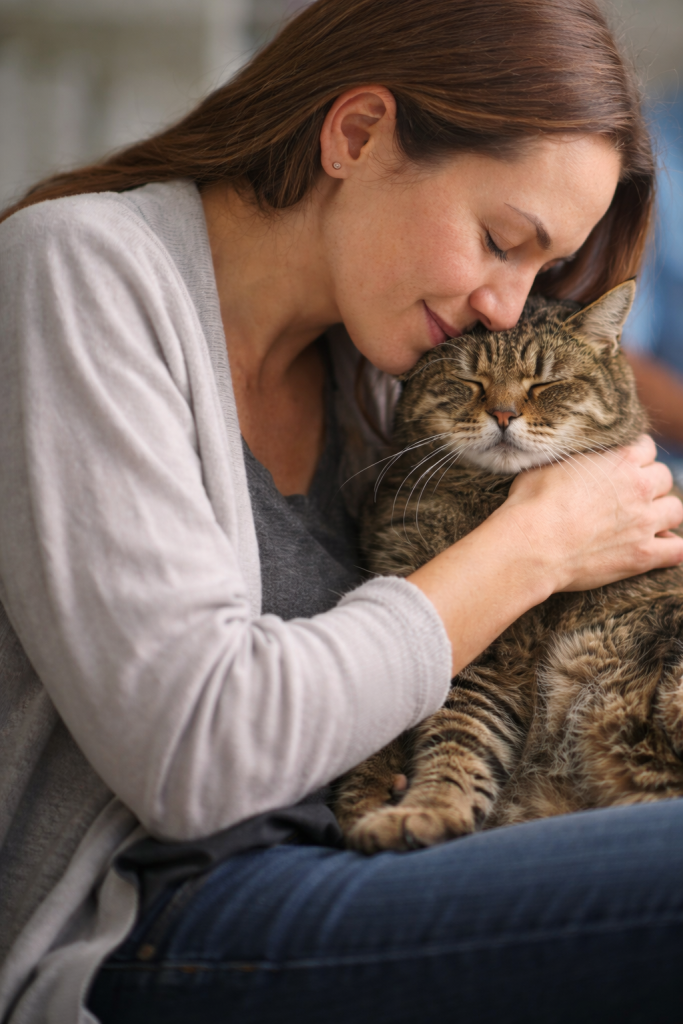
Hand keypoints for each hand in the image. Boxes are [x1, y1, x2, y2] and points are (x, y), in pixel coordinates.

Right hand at [502, 434, 682, 592]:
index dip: (635, 456)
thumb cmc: (532, 503)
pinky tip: (659, 547)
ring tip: (645, 519)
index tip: (624, 465)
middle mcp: (639, 488)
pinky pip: (677, 550)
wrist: (532, 545)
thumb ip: (572, 459)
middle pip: (663, 477)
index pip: (646, 447)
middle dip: (650, 483)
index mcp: (620, 460)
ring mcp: (645, 523)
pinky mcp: (643, 555)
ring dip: (663, 512)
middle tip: (630, 494)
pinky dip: (672, 548)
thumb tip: (568, 457)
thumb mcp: (547, 465)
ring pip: (675, 510)